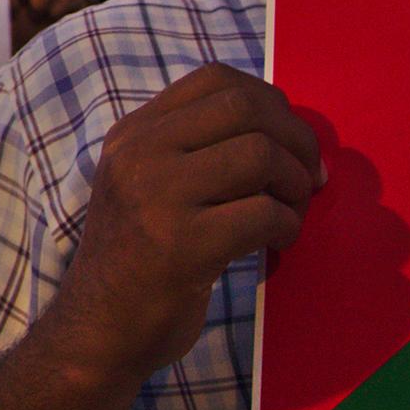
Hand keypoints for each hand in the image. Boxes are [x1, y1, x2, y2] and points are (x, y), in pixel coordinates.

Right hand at [51, 64, 320, 380]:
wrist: (99, 330)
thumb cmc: (139, 260)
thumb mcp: (147, 185)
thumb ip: (193, 149)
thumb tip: (285, 127)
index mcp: (132, 134)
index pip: (215, 79)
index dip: (270, 101)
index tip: (288, 141)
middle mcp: (138, 154)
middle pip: (245, 107)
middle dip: (296, 139)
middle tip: (309, 178)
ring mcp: (156, 197)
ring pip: (260, 155)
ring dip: (295, 186)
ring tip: (291, 212)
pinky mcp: (182, 245)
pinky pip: (265, 213)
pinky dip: (289, 226)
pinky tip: (278, 243)